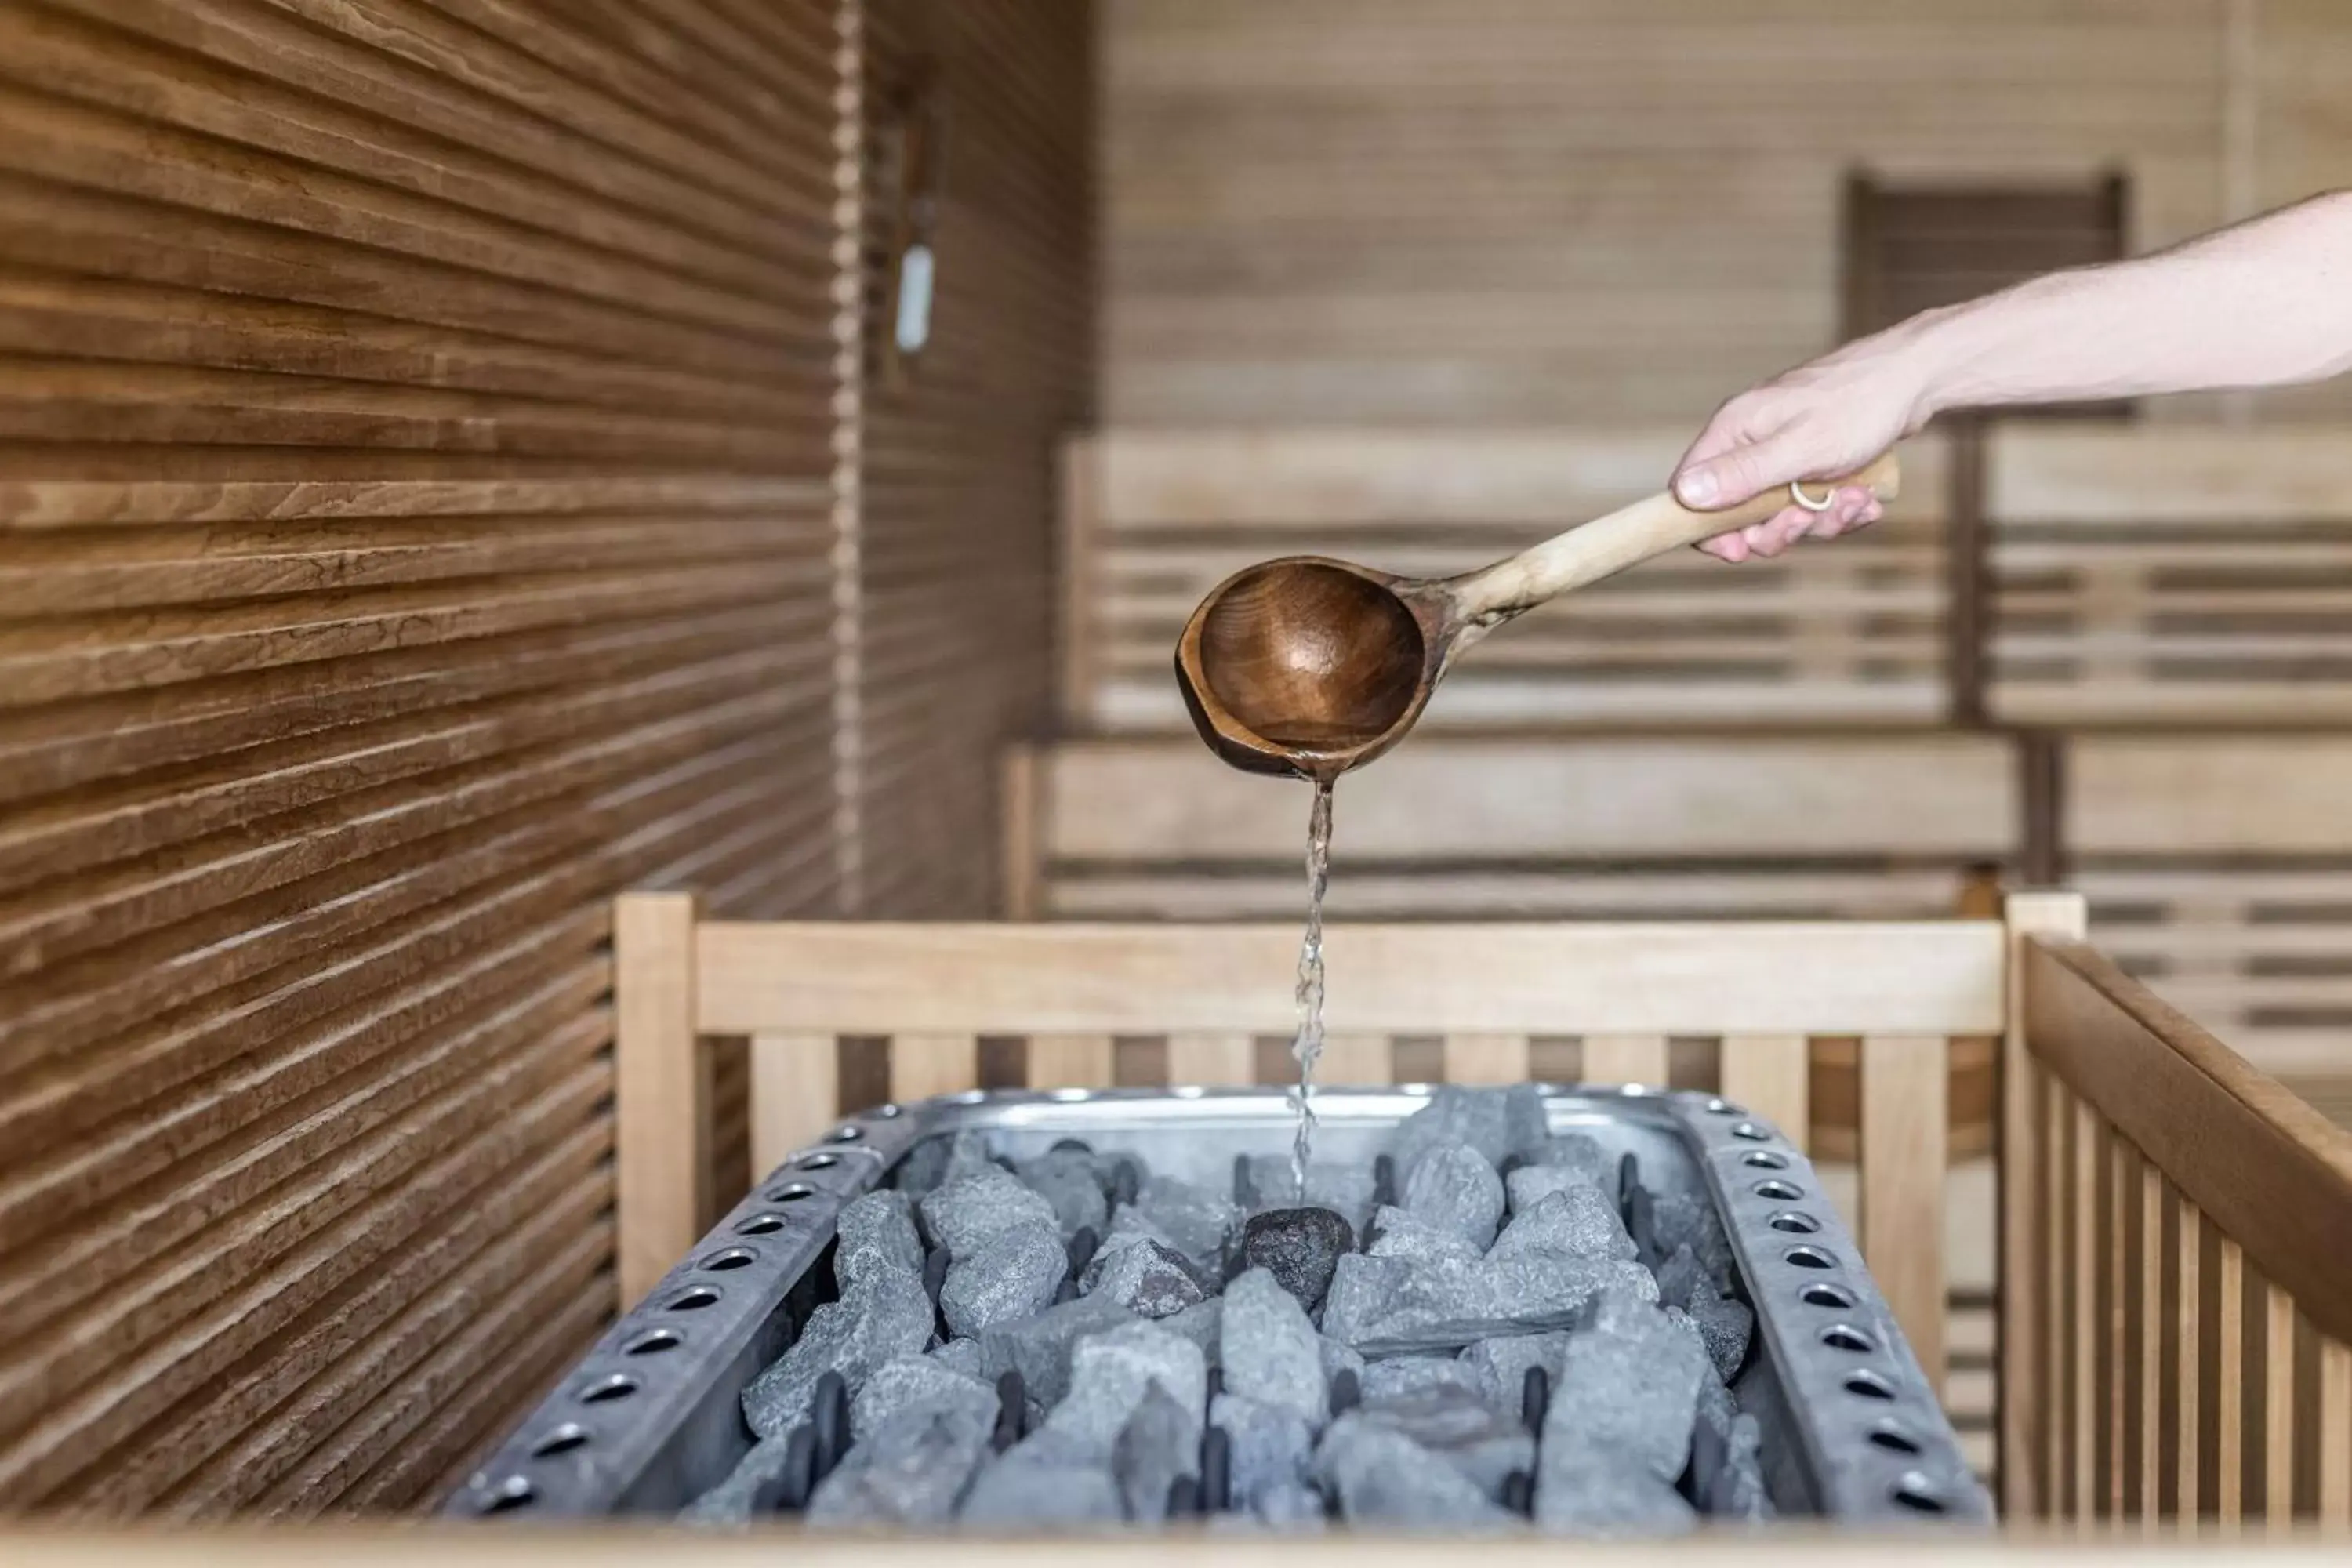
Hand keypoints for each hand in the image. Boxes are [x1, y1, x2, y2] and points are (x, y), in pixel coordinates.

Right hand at [1671, 337, 1935, 561]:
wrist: (1918, 377)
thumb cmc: (1860, 403)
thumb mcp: (1799, 447)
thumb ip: (1741, 474)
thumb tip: (1684, 495)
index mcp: (1735, 430)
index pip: (1692, 491)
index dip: (1709, 529)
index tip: (1740, 550)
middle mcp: (1752, 441)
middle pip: (1739, 512)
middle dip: (1780, 527)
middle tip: (1810, 520)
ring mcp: (1783, 452)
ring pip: (1782, 513)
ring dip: (1821, 519)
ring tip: (1855, 499)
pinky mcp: (1813, 461)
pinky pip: (1813, 505)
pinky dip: (1839, 509)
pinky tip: (1865, 498)